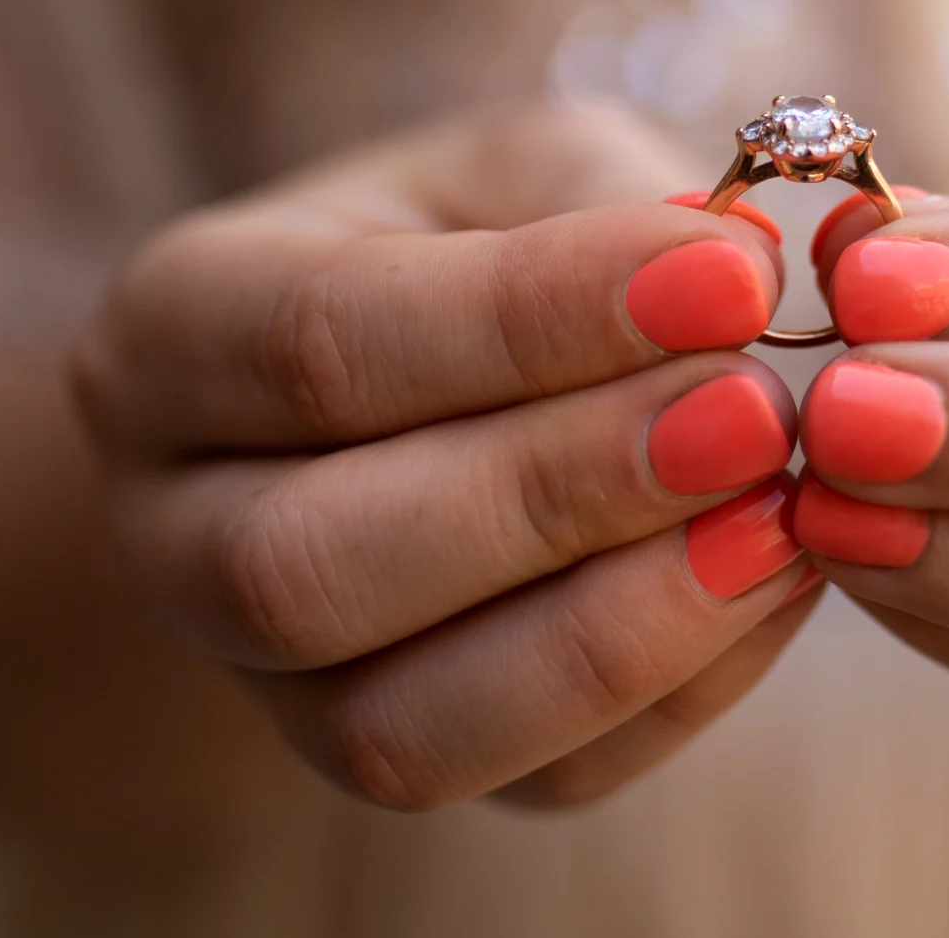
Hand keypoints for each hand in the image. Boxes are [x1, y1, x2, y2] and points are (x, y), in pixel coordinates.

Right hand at [70, 105, 819, 811]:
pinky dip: (674, 694)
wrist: (437, 383)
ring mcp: (264, 685)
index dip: (533, 318)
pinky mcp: (394, 768)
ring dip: (617, 626)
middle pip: (314, 561)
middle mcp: (170, 530)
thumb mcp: (514, 165)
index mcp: (172, 333)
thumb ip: (600, 202)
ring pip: (397, 725)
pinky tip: (777, 585)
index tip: (730, 277)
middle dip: (561, 491)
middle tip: (755, 414)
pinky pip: (529, 782)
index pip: (324, 338)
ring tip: (779, 516)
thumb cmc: (477, 242)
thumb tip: (730, 275)